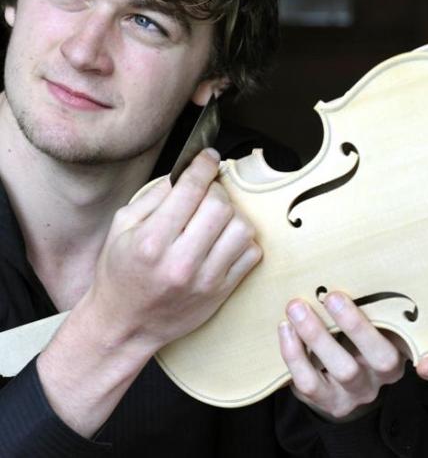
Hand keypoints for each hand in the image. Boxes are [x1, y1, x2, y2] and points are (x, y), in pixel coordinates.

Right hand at [87, 148, 261, 353]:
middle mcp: (180, 262)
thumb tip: (186, 172)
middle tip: (206, 192)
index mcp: (151, 241)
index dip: (203, 165)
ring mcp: (205, 280)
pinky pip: (251, 253)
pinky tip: (223, 239)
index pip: (191, 190)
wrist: (124, 325)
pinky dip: (243, 240)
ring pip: (241, 228)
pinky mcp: (221, 292)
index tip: (207, 157)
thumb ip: (154, 196)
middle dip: (215, 190)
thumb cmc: (119, 274)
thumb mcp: (122, 227)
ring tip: (215, 218)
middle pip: (220, 206)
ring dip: (232, 215)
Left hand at [278, 292, 427, 420]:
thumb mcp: (373, 317)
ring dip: (317, 336)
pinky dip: (294, 355)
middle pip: (381, 358)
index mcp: (403, 350)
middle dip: (355, 325)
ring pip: (343, 369)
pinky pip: (310, 383)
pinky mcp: (329, 401)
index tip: (426, 363)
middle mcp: (385, 374)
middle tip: (333, 295)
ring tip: (296, 307)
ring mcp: (358, 391)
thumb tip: (362, 260)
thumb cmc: (356, 333)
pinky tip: (285, 329)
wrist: (335, 378)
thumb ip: (376, 299)